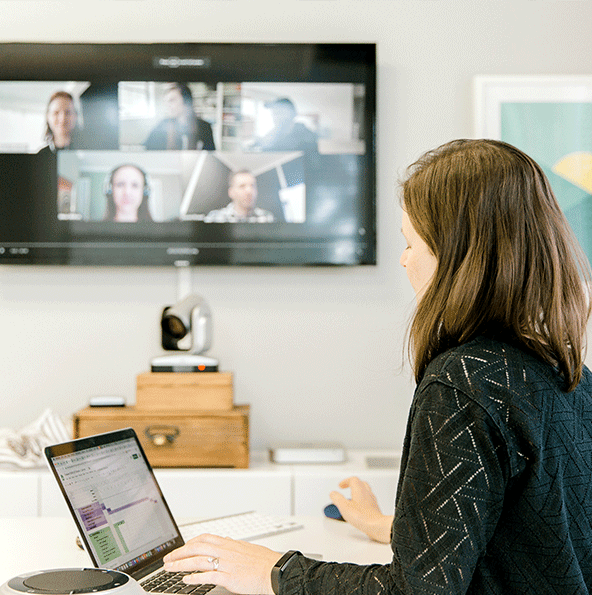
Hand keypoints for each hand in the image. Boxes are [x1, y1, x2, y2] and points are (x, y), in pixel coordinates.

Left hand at [163, 533, 281, 593]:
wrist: (275, 571)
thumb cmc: (264, 561)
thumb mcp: (247, 548)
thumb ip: (234, 545)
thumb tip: (227, 540)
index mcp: (229, 543)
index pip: (204, 538)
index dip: (189, 542)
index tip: (181, 548)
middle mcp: (226, 551)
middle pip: (197, 547)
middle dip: (180, 552)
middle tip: (168, 558)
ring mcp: (226, 564)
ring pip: (198, 560)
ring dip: (181, 564)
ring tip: (170, 568)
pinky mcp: (228, 577)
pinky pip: (207, 576)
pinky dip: (194, 577)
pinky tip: (186, 579)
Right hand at [329, 476, 393, 543]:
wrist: (377, 526)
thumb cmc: (363, 517)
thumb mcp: (344, 507)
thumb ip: (338, 499)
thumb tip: (333, 494)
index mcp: (359, 490)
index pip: (353, 480)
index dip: (345, 481)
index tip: (340, 486)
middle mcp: (367, 493)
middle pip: (360, 483)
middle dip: (353, 484)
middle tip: (347, 487)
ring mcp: (372, 500)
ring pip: (366, 490)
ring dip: (358, 491)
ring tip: (353, 496)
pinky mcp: (375, 508)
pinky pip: (369, 499)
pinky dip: (363, 499)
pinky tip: (360, 506)